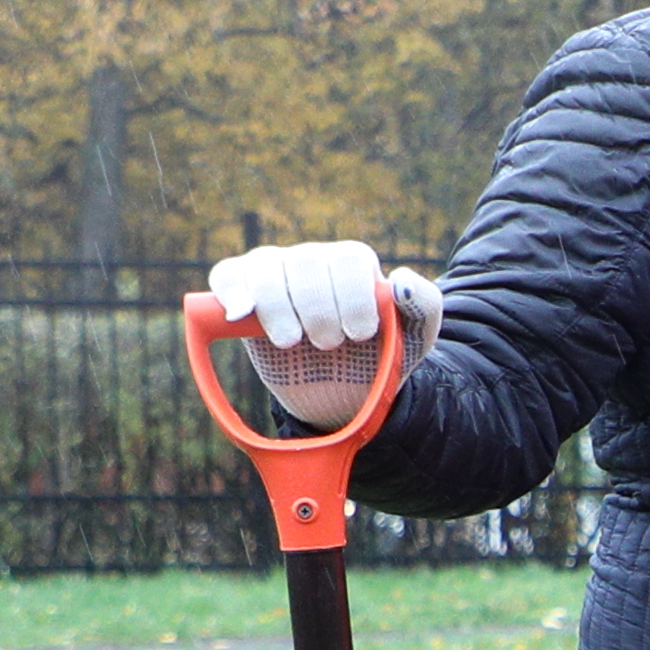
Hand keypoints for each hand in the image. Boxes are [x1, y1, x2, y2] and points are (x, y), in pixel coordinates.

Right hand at [212, 240, 434, 424]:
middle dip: (317, 310)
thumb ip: (422, 304)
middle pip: (304, 262)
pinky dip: (232, 292)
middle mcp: (312, 260)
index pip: (347, 259)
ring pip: (265, 267)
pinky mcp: (243, 293)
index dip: (352, 297)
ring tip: (291, 341)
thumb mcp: (415, 335)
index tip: (360, 334)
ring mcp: (275, 273)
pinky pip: (228, 275)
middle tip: (329, 344)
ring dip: (277, 308)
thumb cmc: (382, 355)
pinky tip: (240, 315)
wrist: (346, 391)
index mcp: (353, 263)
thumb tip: (400, 280)